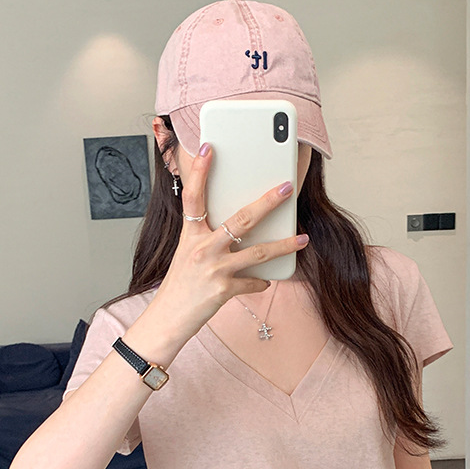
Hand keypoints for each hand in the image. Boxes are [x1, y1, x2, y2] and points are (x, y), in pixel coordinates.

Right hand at [155, 144, 308, 340]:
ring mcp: (214, 269)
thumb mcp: (187, 255)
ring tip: (302, 239)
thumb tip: (238, 228)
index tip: (209, 149)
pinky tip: (267, 280)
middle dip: (267, 202)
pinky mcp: (223, 290)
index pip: (193, 197)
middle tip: (286, 188)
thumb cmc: (180, 286)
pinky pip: (253, 282)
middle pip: (240, 219)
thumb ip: (207, 239)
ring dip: (284, 245)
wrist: (167, 320)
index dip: (199, 172)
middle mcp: (201, 249)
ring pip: (258, 252)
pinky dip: (262, 282)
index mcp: (190, 236)